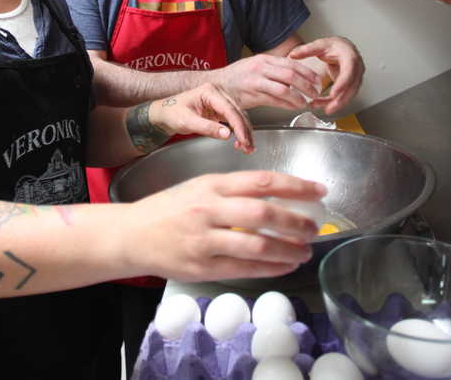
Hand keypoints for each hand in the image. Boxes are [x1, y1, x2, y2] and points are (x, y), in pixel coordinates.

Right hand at [121, 170, 326, 282]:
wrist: (131, 234)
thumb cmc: (169, 209)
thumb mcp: (199, 188)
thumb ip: (233, 191)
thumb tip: (279, 196)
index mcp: (211, 185)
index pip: (262, 181)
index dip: (296, 186)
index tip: (319, 191)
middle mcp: (208, 210)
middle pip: (264, 214)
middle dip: (296, 222)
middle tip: (314, 228)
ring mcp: (205, 240)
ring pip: (257, 246)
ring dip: (288, 250)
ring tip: (304, 251)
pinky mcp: (202, 267)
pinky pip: (244, 269)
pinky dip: (270, 269)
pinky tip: (284, 266)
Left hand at [147, 83, 254, 152]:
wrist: (164, 113)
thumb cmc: (171, 113)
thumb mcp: (187, 122)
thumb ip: (207, 128)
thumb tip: (227, 134)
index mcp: (209, 91)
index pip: (230, 109)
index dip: (239, 126)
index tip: (244, 141)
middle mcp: (217, 93)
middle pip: (238, 112)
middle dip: (245, 131)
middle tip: (248, 147)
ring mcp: (220, 100)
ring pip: (239, 116)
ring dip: (244, 132)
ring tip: (246, 148)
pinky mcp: (220, 109)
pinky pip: (234, 119)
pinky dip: (239, 131)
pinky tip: (240, 142)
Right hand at [213, 54, 324, 110]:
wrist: (216, 85)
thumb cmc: (236, 78)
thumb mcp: (255, 66)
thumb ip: (273, 69)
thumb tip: (293, 76)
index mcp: (263, 59)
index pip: (292, 63)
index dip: (307, 72)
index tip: (316, 80)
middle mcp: (260, 68)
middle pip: (291, 75)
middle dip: (307, 85)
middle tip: (315, 92)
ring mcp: (256, 82)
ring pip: (284, 89)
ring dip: (298, 97)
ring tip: (305, 102)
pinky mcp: (252, 95)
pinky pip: (274, 100)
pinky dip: (286, 104)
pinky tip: (292, 107)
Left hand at [287, 36, 363, 114]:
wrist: (343, 47)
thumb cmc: (335, 46)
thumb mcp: (320, 45)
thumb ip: (307, 50)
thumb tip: (293, 54)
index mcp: (349, 57)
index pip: (349, 72)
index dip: (342, 84)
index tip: (334, 94)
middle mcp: (356, 68)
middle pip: (352, 87)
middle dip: (341, 100)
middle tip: (329, 108)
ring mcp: (355, 76)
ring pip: (350, 93)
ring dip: (338, 103)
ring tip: (326, 110)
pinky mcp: (351, 83)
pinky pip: (346, 95)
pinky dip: (336, 101)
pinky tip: (326, 106)